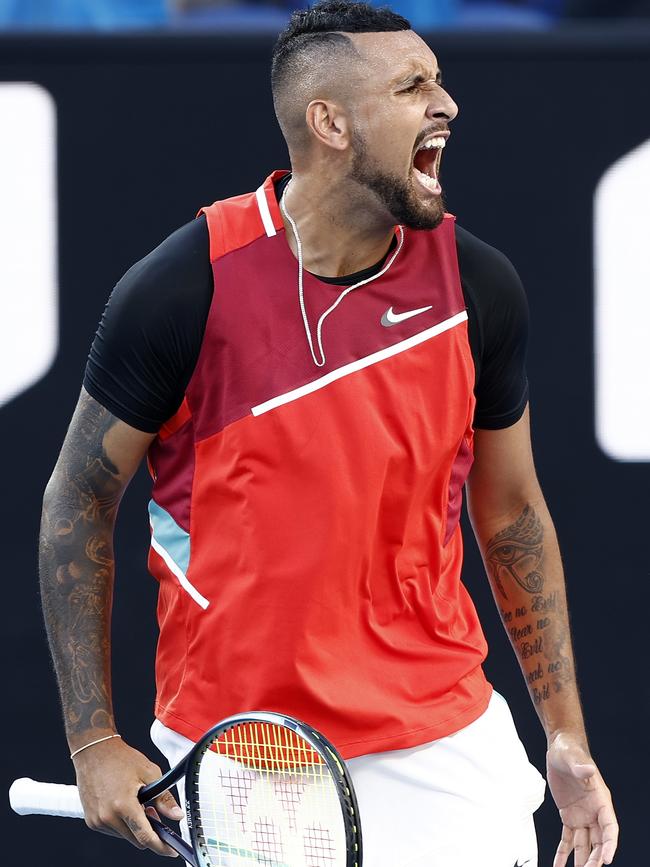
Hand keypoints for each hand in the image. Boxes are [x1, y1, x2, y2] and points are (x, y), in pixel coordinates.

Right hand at [72, 735, 182, 856]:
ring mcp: (97, 821)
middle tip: (153, 812)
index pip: (145, 836)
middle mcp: (107, 817)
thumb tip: (177, 815)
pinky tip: (124, 805)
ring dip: (134, 827)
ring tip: (137, 803)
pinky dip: (122, 824)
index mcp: (123, 805)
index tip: (170, 850)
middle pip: (136, 840)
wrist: (94, 751)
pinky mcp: (91, 821)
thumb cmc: (120, 759)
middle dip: (149, 831)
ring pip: (125, 836)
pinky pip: (113, 831)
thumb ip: (164, 798)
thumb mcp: (149, 773)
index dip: (160, 846)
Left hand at [546, 732, 618, 866]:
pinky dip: (564, 852)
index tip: (606, 859)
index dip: (610, 844)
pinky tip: (559, 865)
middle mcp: (594, 811)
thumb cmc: (570, 750)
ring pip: (585, 843)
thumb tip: (588, 771)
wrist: (559, 749)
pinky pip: (567, 838)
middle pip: (599, 840)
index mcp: (601, 799)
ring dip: (581, 860)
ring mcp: (582, 815)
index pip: (610, 827)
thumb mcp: (573, 757)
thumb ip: (580, 766)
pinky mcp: (568, 816)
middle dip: (595, 858)